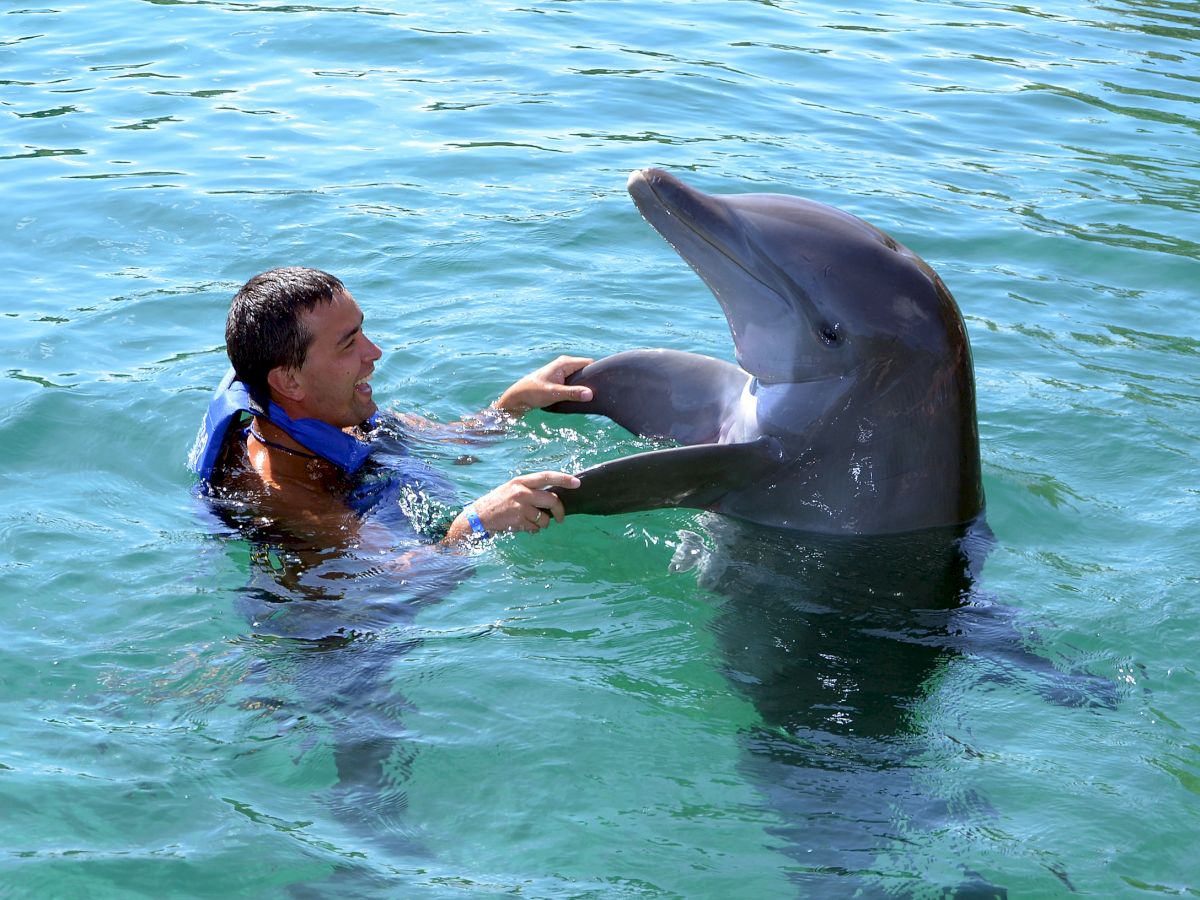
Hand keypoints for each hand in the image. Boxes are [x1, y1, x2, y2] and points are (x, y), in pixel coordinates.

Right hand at [447, 471, 579, 541]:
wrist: (478, 517)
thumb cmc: (499, 503)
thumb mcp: (513, 490)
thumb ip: (530, 491)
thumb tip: (552, 498)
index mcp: (521, 481)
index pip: (547, 476)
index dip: (564, 479)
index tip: (577, 482)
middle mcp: (521, 491)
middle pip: (551, 500)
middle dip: (559, 511)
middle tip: (560, 518)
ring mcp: (520, 506)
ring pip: (544, 518)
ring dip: (542, 524)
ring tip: (531, 523)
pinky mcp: (518, 520)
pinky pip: (535, 528)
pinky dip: (532, 530)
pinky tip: (522, 526)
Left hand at [494, 355, 593, 416]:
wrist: (518, 397)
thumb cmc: (533, 392)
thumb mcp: (554, 393)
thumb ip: (572, 393)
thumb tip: (590, 394)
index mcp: (565, 363)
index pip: (589, 363)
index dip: (597, 373)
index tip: (604, 385)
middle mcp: (565, 364)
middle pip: (586, 370)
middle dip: (592, 380)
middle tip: (599, 393)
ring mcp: (562, 371)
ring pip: (580, 376)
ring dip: (584, 386)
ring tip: (591, 396)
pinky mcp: (560, 379)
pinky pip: (575, 381)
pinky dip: (578, 388)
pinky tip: (581, 397)